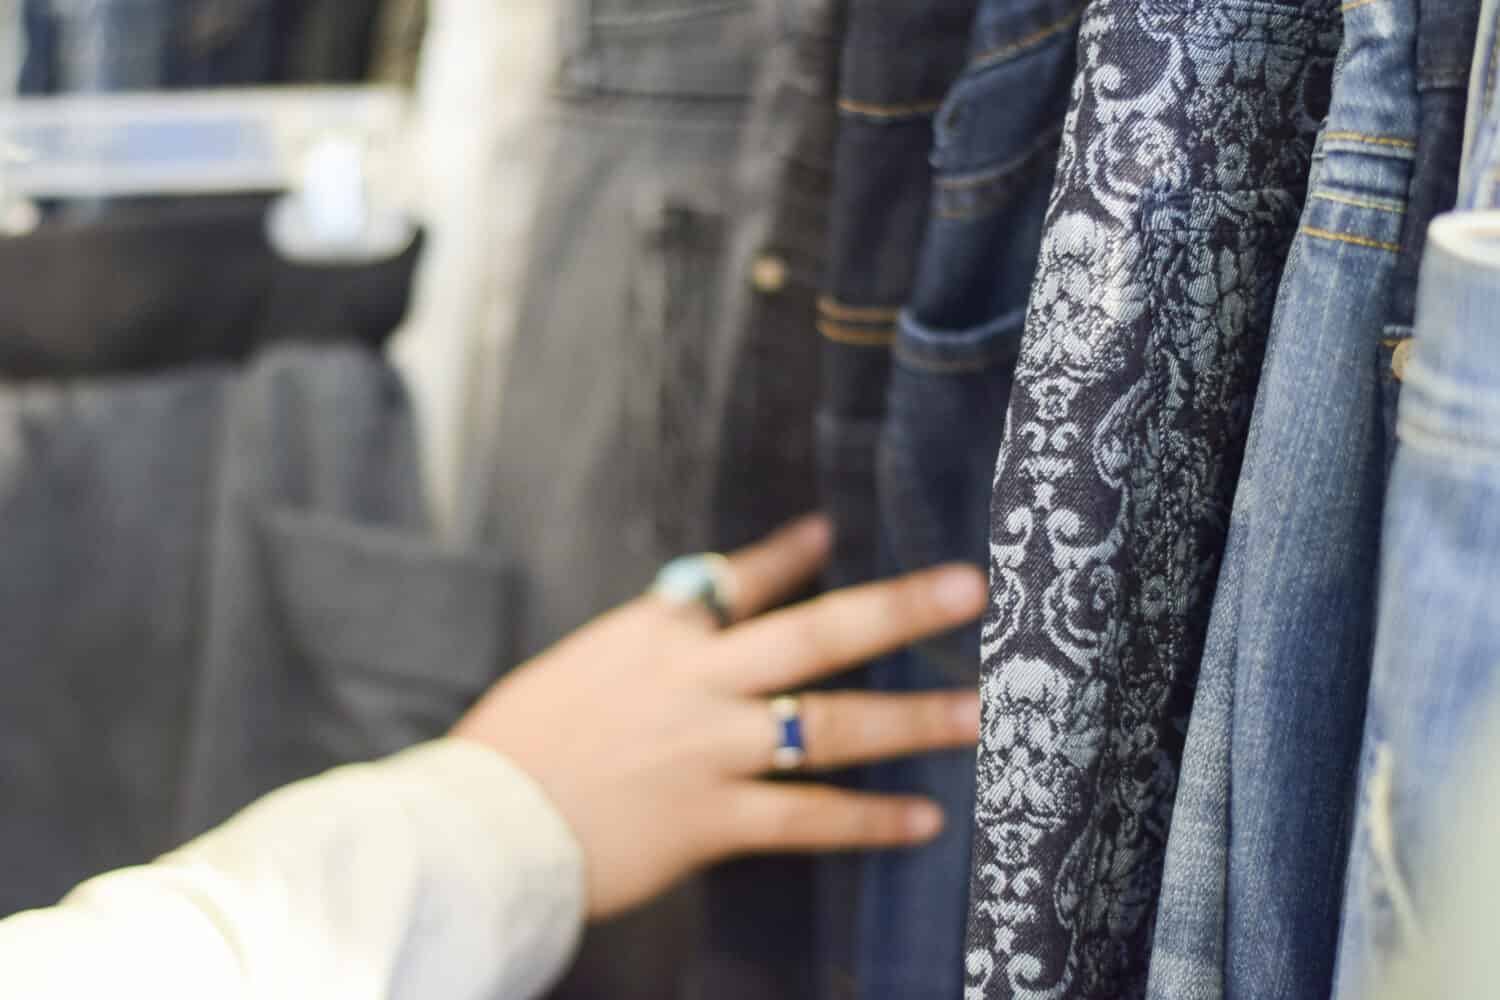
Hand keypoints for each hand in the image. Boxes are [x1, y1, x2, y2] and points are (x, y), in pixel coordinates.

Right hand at [451, 515, 984, 919]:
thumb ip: (650, 640)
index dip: (793, 552)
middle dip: (896, 609)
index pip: (736, 578)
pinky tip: (922, 821)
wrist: (477, 825)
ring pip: (828, 726)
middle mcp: (694, 682)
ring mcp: (708, 750)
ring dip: (910, 720)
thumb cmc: (519, 745)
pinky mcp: (710, 820)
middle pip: (814, 634)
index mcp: (655, 634)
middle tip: (970, 589)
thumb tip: (693, 611)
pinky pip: (806, 819)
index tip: (838, 529)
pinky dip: (867, 821)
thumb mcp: (583, 666)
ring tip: (980, 714)